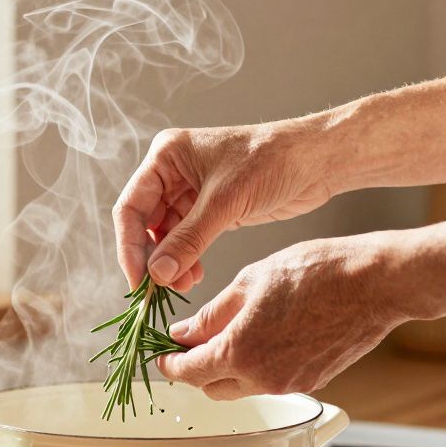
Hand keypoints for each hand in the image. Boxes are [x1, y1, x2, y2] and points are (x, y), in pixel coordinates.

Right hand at [112, 121, 336, 289]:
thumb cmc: (271, 162)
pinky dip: (186, 259)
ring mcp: (190, 191)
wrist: (316, 160)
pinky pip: (186, 240)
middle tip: (160, 289)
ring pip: (165, 236)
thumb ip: (188, 240)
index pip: (131, 207)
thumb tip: (157, 274)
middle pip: (144, 224)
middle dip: (152, 258)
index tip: (138, 280)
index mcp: (166, 156)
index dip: (129, 246)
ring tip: (182, 285)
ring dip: (170, 263)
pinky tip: (194, 275)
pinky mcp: (210, 209)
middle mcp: (172, 172)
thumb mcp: (225, 202)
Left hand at [156, 235, 406, 398]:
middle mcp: (263, 378)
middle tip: (192, 342)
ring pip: (241, 388)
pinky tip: (265, 336)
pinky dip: (257, 367)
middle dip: (196, 368)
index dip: (169, 362)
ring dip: (228, 368)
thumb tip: (184, 332)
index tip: (162, 353)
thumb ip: (211, 314)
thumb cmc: (317, 272)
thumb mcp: (249, 281)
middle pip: (211, 387)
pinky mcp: (312, 382)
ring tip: (230, 333)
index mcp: (240, 352)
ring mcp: (289, 384)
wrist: (375, 283)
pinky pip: (270, 382)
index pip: (188, 371)